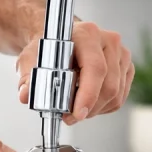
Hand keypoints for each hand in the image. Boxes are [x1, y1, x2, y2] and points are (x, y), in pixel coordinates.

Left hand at [16, 21, 133, 125]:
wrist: (59, 39)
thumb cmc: (47, 47)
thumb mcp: (31, 59)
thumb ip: (27, 77)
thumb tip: (25, 95)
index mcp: (86, 34)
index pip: (95, 68)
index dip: (88, 95)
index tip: (77, 113)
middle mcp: (108, 41)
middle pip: (108, 85)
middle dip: (89, 108)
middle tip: (69, 117)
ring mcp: (120, 54)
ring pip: (115, 94)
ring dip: (95, 109)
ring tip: (76, 109)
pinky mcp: (125, 66)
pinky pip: (119, 96)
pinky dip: (103, 106)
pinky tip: (87, 103)